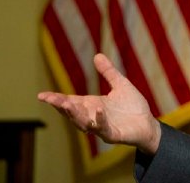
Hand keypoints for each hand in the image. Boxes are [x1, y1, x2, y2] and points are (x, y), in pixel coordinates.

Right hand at [37, 53, 161, 153]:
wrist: (148, 124)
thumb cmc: (133, 106)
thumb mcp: (120, 85)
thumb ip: (109, 72)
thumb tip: (97, 55)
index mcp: (91, 105)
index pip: (70, 102)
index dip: (56, 99)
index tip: (41, 95)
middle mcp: (92, 117)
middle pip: (72, 113)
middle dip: (61, 106)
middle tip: (50, 99)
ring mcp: (101, 127)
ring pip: (83, 123)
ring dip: (75, 114)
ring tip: (67, 104)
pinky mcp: (113, 135)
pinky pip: (103, 129)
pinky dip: (99, 120)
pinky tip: (98, 111)